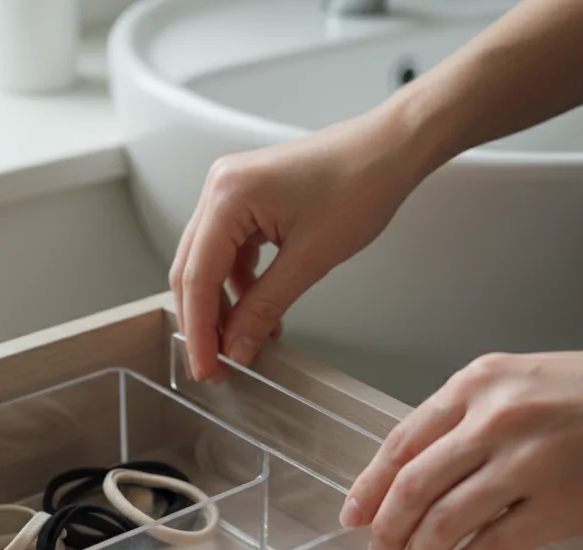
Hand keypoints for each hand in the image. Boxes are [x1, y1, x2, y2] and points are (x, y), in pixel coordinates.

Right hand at [169, 107, 432, 380]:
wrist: (391, 149)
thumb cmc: (361, 182)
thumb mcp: (311, 259)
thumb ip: (265, 306)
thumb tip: (238, 345)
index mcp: (228, 195)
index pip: (197, 277)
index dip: (198, 331)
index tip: (206, 367)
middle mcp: (220, 188)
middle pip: (192, 270)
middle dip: (202, 322)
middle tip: (215, 365)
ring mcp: (232, 192)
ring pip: (208, 263)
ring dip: (222, 306)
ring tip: (240, 344)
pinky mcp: (249, 200)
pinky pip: (230, 251)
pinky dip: (240, 286)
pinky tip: (258, 312)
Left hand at [340, 344, 582, 549]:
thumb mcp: (531, 378)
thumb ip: (476, 414)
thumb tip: (427, 463)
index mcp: (482, 382)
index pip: (401, 441)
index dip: (369, 485)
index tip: (355, 511)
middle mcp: (497, 419)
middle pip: (412, 486)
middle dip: (385, 527)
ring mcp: (528, 464)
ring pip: (444, 521)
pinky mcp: (562, 508)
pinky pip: (492, 549)